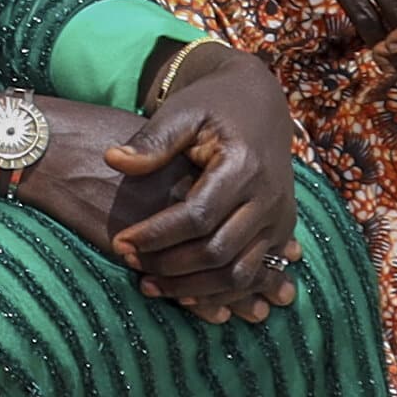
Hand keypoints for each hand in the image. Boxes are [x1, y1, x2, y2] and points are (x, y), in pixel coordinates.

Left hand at [79, 59, 305, 321]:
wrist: (258, 101)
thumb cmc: (211, 105)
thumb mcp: (181, 111)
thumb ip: (152, 139)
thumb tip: (113, 160)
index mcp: (244, 166)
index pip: (197, 216)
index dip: (156, 235)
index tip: (120, 242)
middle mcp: (269, 198)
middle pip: (219, 252)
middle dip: (171, 266)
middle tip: (131, 265)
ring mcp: (280, 219)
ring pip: (240, 274)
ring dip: (195, 288)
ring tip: (151, 286)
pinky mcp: (282, 232)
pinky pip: (256, 275)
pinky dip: (222, 292)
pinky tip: (186, 294)